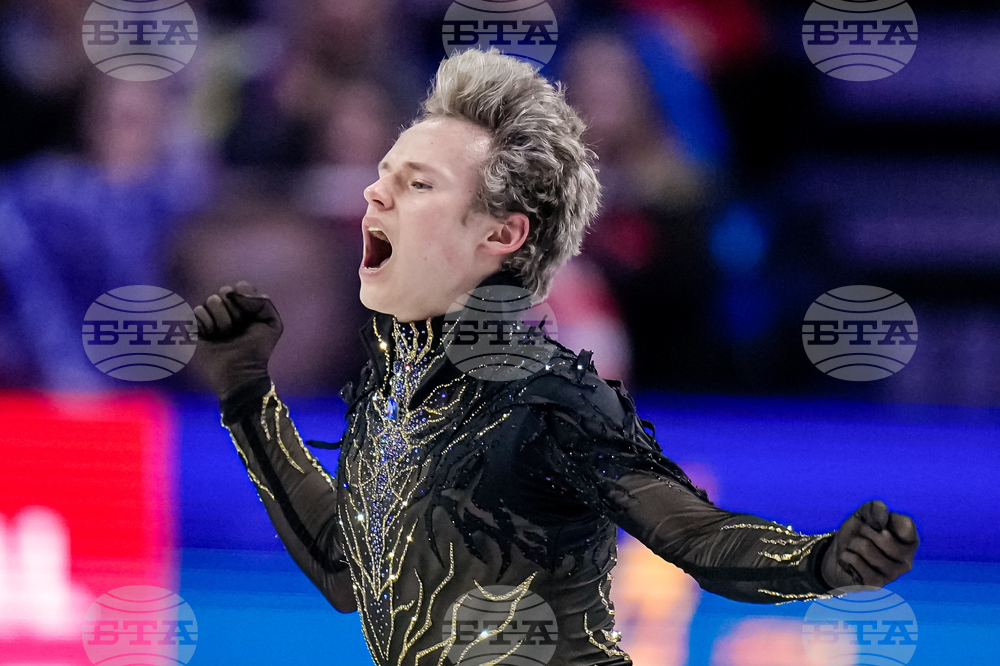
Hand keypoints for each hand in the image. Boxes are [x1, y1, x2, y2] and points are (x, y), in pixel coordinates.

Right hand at [194, 281, 282, 399]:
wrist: (240, 372)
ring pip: (211, 300)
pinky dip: (206, 324)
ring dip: (221, 319)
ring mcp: (212, 316)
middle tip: (237, 328)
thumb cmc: (258, 349)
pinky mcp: (198, 326)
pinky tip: (212, 335)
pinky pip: (197, 311)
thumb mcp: (272, 324)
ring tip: (225, 334)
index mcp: (245, 304)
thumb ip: (263, 302)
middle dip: (233, 311)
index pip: (240, 286)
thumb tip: (239, 289)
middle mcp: (228, 307)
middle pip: (224, 291)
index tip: (250, 317)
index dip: (245, 300)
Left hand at [821, 500, 918, 589]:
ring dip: (852, 543)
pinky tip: (850, 559)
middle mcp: (906, 560)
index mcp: (910, 542)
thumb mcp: (864, 515)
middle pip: (883, 537)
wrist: (837, 555)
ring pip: (866, 548)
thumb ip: (875, 509)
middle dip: (863, 530)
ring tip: (854, 548)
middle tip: (860, 535)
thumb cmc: (857, 533)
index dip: (885, 518)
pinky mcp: (876, 584)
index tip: (877, 522)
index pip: (906, 525)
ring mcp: (892, 575)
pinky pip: (856, 561)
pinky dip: (846, 555)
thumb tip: (883, 517)